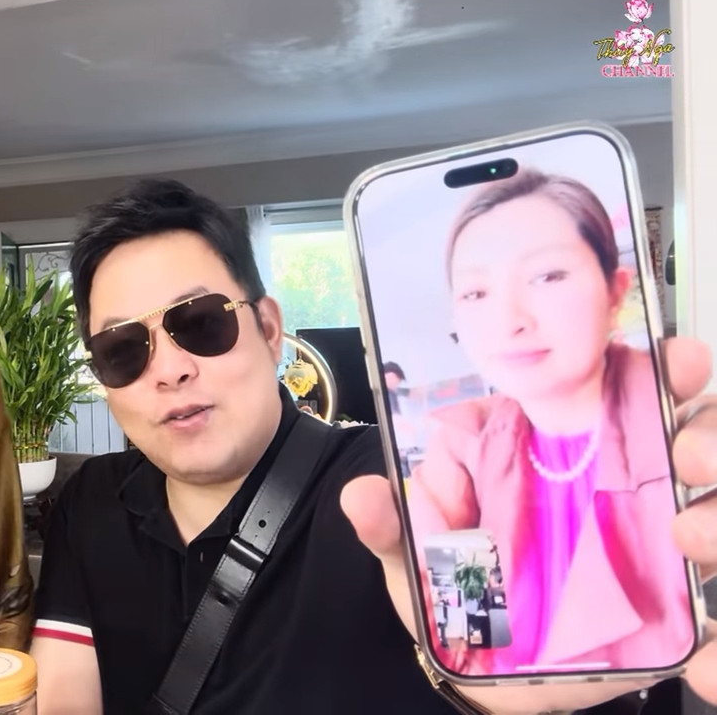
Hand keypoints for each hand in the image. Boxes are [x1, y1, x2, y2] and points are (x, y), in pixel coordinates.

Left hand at [340, 337, 714, 714]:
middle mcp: (619, 487)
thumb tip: (362, 495)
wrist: (488, 681)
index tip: (671, 363)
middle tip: (688, 456)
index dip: (653, 366)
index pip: (617, 388)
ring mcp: (656, 545)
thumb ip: (394, 528)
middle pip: (692, 434)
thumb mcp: (418, 562)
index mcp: (556, 455)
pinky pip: (716, 615)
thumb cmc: (457, 598)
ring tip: (690, 540)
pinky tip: (706, 662)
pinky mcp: (677, 609)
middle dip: (707, 431)